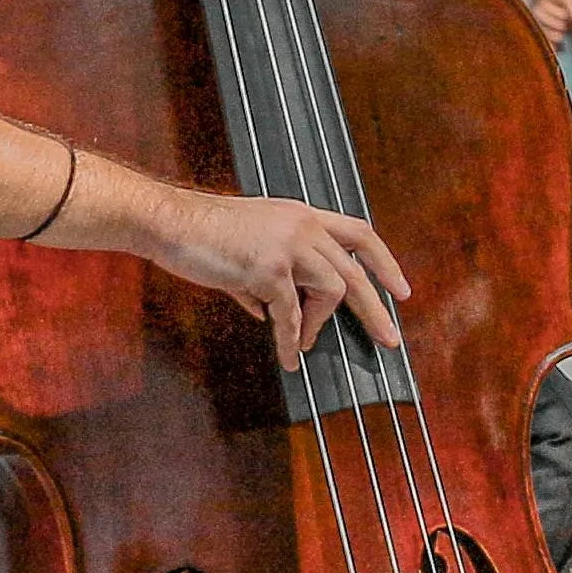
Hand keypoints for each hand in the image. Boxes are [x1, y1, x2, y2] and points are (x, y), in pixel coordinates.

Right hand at [139, 185, 408, 368]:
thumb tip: (270, 313)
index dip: (384, 262)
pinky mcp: (269, 270)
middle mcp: (303, 226)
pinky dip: (290, 340)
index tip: (401, 290)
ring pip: (331, 291)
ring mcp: (288, 246)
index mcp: (302, 216)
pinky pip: (290, 315)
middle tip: (390, 338)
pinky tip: (289, 357)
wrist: (170, 222)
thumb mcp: (249, 244)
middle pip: (356, 271)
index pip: (360, 233)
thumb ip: (269, 275)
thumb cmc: (202, 234)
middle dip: (375, 309)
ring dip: (319, 325)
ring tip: (306, 343)